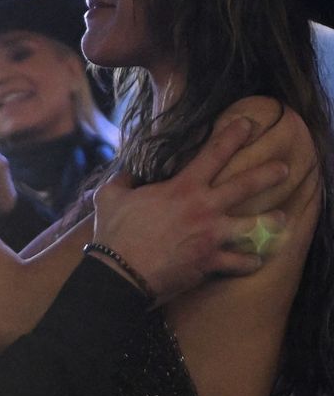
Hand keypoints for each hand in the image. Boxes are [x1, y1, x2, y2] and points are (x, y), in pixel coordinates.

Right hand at [91, 116, 288, 303]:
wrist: (120, 271)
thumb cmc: (115, 232)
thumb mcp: (109, 197)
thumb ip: (123, 181)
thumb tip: (126, 175)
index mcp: (182, 188)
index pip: (213, 153)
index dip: (233, 135)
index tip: (248, 124)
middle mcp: (204, 209)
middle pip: (246, 186)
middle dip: (269, 173)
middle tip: (285, 168)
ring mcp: (212, 237)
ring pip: (255, 227)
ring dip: (271, 223)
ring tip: (283, 220)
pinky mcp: (211, 262)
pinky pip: (240, 263)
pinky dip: (250, 262)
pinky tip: (257, 260)